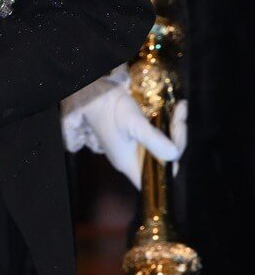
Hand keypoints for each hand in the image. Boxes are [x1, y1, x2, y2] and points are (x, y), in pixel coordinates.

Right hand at [61, 76, 186, 187]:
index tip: (177, 146)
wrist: (94, 92)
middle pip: (164, 161)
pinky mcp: (137, 136)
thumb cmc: (110, 109)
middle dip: (176, 140)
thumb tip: (174, 154)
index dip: (170, 171)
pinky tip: (176, 109)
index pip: (153, 181)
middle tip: (179, 120)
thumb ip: (153, 139)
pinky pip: (159, 136)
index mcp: (129, 163)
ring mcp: (135, 148)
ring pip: (164, 146)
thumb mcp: (133, 123)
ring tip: (180, 110)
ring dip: (175, 130)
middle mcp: (133, 160)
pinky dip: (169, 124)